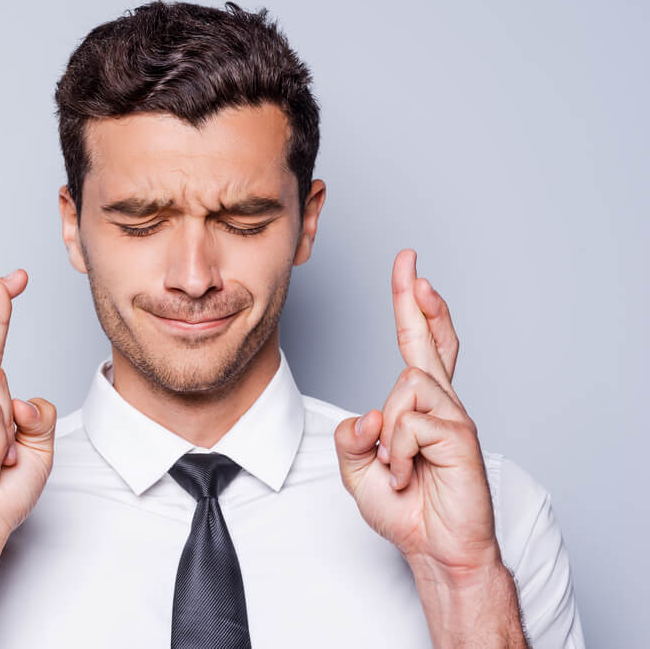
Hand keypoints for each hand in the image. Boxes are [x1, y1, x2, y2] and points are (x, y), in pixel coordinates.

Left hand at [334, 249, 501, 580]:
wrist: (437, 550)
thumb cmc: (405, 508)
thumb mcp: (359, 470)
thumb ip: (352, 438)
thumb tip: (368, 414)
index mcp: (417, 406)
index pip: (417, 347)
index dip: (414, 310)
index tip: (412, 273)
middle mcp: (439, 404)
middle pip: (428, 341)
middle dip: (415, 299)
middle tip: (409, 261)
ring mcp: (452, 417)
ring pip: (405, 386)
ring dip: (389, 433)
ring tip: (396, 468)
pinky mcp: (460, 436)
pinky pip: (410, 422)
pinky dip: (397, 452)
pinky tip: (406, 474)